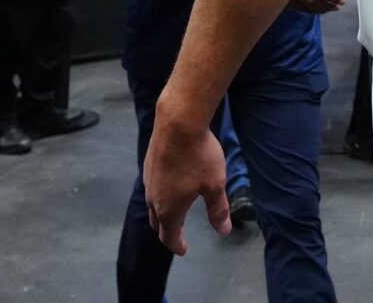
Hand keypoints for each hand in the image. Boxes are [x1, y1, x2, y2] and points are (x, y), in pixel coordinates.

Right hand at [145, 104, 229, 255]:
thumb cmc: (199, 156)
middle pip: (157, 222)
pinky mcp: (149, 164)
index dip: (176, 245)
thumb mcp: (215, 185)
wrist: (178, 122)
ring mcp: (148, 181)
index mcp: (169, 209)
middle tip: (177, 235)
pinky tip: (170, 185)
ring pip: (152, 205)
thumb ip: (218, 210)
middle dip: (168, 231)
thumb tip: (223, 230)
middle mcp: (153, 199)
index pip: (168, 236)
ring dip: (162, 213)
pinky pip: (152, 188)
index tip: (183, 250)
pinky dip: (160, 195)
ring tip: (174, 212)